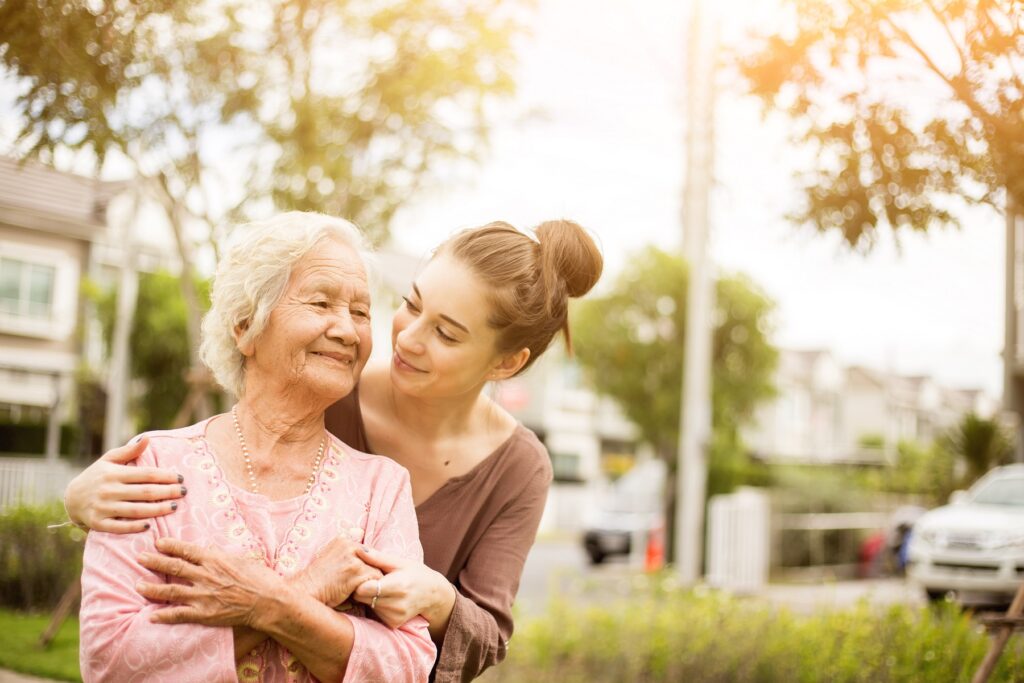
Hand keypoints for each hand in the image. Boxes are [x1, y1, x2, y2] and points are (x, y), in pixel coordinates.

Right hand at [65, 437, 185, 532]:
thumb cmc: (97, 476)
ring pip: (136, 510)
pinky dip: (134, 527)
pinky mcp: (98, 523)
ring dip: (157, 509)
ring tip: (174, 507)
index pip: (145, 474)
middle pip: (144, 492)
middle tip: (184, 492)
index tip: (180, 478)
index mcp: (114, 473)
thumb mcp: (109, 460)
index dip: (165, 476)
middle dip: (167, 492)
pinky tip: (150, 525)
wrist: (71, 499)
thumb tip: (147, 438)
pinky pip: (119, 527)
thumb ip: (129, 451)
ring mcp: (103, 507)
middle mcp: (109, 490)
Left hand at [136, 537, 285, 628]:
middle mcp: (205, 575)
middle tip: (139, 557)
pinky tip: (151, 617)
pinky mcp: (204, 614)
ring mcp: (203, 595)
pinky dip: (164, 616)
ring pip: (171, 590)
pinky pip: (179, 614)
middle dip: (154, 561)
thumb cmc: (260, 577)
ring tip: (138, 585)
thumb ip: (221, 555)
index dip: (170, 546)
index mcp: (215, 559)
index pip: (186, 550)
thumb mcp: (241, 558)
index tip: (157, 542)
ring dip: (152, 587)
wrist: (268, 601)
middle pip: (174, 567)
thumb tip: (207, 550)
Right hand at [293, 536, 382, 607]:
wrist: (305, 592)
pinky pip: (375, 580)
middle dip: (369, 573)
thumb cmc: (316, 580)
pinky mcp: (357, 571)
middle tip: (357, 585)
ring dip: (370, 582)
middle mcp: (349, 544)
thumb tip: (361, 533)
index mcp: (343, 539)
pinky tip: (357, 595)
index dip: (364, 565)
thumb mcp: (328, 556)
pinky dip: (370, 590)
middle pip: (374, 560)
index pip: (366, 551)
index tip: (354, 576)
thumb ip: (346, 550)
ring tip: (356, 590)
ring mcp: (353, 557)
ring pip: (376, 570)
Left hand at [352, 547, 455, 632]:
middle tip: (370, 580)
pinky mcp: (394, 623)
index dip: (359, 581)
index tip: (363, 574)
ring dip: (369, 598)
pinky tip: (386, 599)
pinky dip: (377, 606)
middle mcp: (396, 604)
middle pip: (363, 598)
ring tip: (380, 589)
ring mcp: (395, 616)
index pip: (364, 589)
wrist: (433, 594)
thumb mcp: (399, 562)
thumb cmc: (415, 573)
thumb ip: (377, 557)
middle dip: (362, 589)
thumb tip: (358, 550)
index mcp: (397, 586)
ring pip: (368, 606)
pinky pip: (375, 613)